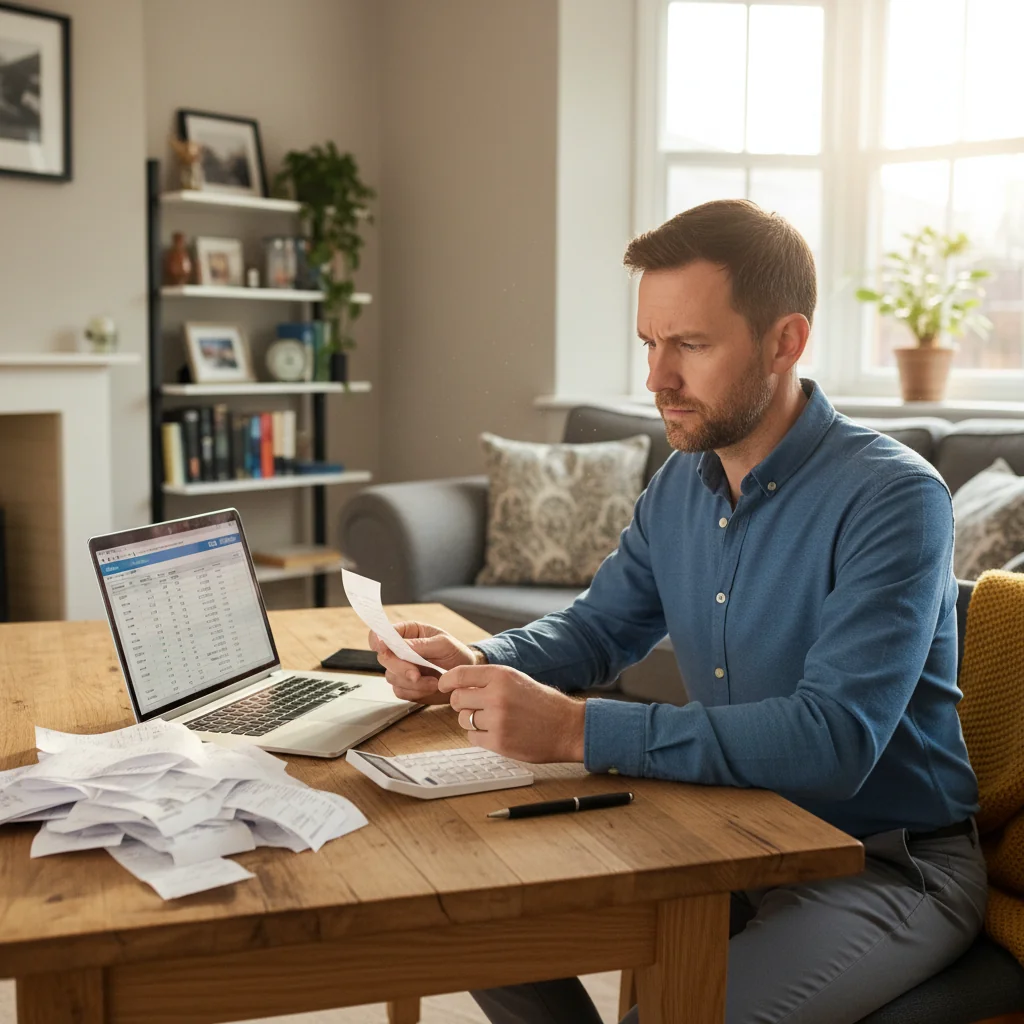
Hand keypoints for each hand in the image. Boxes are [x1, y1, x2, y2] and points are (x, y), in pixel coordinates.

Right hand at [368, 621, 480, 703]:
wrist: (465, 677)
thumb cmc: (456, 654)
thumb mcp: (444, 644)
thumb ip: (422, 644)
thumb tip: (402, 645)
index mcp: (408, 632)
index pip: (382, 632)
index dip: (378, 639)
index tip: (382, 647)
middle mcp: (400, 650)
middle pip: (384, 658)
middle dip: (400, 668)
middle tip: (416, 674)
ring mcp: (401, 669)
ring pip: (391, 677)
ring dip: (412, 682)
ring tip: (434, 681)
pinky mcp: (405, 686)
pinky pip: (400, 691)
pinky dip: (415, 692)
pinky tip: (431, 686)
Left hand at [438, 664, 585, 763]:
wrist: (567, 727)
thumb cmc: (542, 703)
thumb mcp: (516, 680)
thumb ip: (489, 680)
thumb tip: (458, 685)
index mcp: (501, 675)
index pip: (460, 674)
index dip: (447, 681)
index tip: (443, 686)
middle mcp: (496, 695)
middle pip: (457, 699)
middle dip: (462, 704)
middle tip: (475, 706)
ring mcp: (497, 720)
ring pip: (463, 720)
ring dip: (471, 721)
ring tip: (492, 720)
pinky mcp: (499, 741)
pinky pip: (473, 738)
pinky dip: (480, 736)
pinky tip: (498, 732)